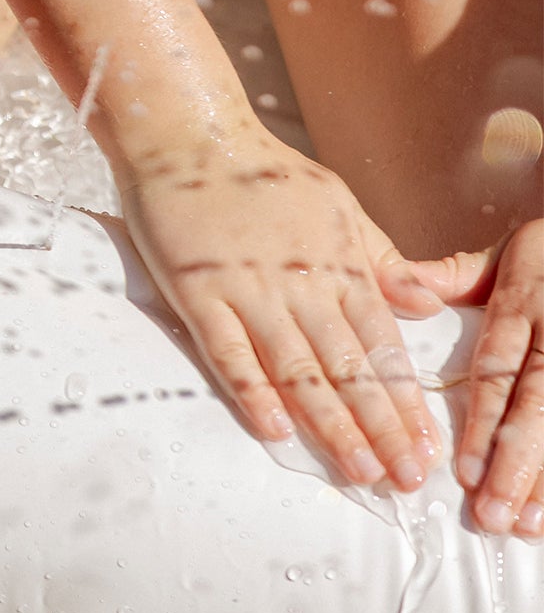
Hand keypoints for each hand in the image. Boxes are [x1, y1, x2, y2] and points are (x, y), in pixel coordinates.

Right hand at [119, 125, 444, 490]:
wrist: (186, 133)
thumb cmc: (261, 169)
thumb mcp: (338, 203)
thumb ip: (380, 259)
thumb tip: (426, 305)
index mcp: (339, 263)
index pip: (382, 347)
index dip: (405, 401)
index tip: (425, 447)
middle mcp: (300, 284)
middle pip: (348, 370)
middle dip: (381, 430)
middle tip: (403, 480)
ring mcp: (247, 290)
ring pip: (297, 371)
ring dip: (330, 425)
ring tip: (357, 471)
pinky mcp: (197, 292)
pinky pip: (228, 352)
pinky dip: (252, 392)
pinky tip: (275, 430)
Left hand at [418, 219, 543, 537]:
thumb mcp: (505, 255)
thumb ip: (452, 276)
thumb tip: (393, 285)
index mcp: (523, 306)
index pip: (498, 371)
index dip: (484, 422)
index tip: (464, 470)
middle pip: (538, 408)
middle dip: (514, 466)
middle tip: (491, 515)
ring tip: (523, 524)